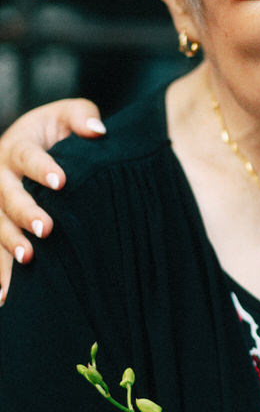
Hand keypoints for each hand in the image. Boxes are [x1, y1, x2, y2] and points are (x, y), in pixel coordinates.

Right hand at [0, 98, 103, 300]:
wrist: (33, 143)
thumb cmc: (56, 131)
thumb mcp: (68, 115)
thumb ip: (81, 118)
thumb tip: (98, 130)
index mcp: (18, 146)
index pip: (27, 157)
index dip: (42, 169)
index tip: (62, 182)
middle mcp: (0, 176)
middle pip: (7, 195)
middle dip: (25, 212)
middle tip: (48, 229)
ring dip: (9, 242)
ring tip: (28, 259)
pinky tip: (5, 295)